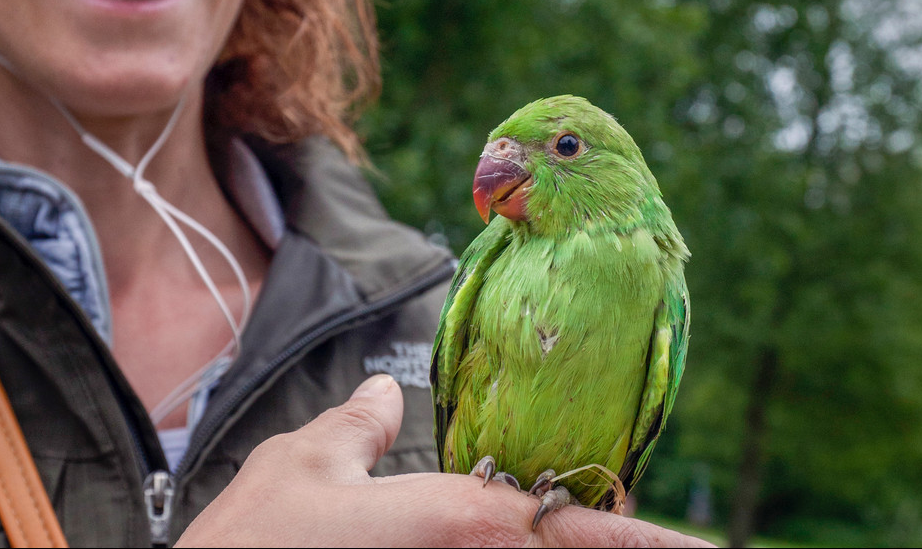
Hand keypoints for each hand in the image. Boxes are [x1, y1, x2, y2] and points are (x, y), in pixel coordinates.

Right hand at [176, 374, 713, 546]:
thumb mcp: (301, 467)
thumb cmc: (252, 547)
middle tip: (669, 542)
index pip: (577, 527)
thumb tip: (389, 389)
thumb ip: (358, 426)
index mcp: (459, 523)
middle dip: (616, 548)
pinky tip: (516, 539)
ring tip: (604, 535)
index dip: (644, 540)